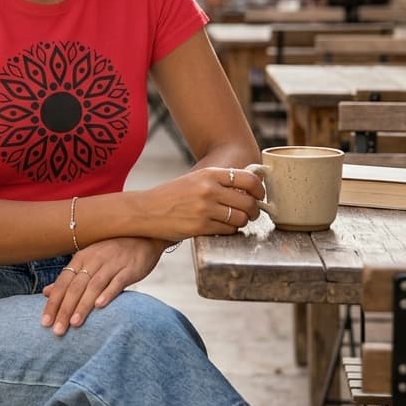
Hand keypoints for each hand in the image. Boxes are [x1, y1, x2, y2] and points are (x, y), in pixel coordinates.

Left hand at [41, 237, 163, 335]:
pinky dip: (108, 293)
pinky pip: (117, 281)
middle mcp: (94, 260)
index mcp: (81, 258)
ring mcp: (112, 263)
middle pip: (76, 287)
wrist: (143, 235)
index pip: (63, 283)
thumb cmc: (112, 252)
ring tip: (74, 324)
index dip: (53, 302)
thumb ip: (69, 277)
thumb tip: (46, 292)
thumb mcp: (88, 260)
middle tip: (58, 331)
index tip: (44, 322)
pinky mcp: (130, 268)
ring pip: (94, 285)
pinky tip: (100, 306)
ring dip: (83, 305)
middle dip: (65, 309)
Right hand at [144, 165, 262, 239]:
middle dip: (254, 210)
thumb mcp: (195, 179)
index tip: (259, 195)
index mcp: (209, 174)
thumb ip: (219, 180)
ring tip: (236, 220)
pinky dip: (230, 231)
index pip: (248, 179)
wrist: (146, 210)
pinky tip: (223, 227)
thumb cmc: (172, 195)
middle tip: (251, 213)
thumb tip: (252, 183)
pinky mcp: (200, 227)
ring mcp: (205, 209)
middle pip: (248, 202)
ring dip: (242, 222)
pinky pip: (228, 230)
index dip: (260, 189)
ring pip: (240, 218)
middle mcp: (208, 190)